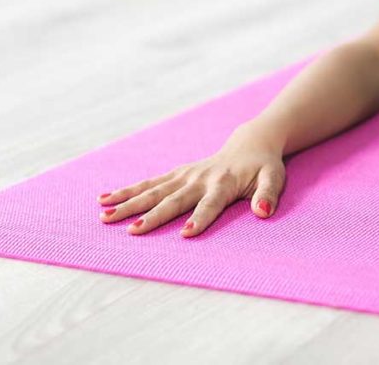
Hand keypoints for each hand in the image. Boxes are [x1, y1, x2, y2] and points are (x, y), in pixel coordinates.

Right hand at [95, 123, 286, 235]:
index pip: (210, 205)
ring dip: (129, 203)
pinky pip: (148, 183)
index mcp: (223, 183)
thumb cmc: (264, 167)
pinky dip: (126, 191)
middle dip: (153, 215)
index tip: (185, 234)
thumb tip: (263, 212)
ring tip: (105, 217)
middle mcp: (200, 179)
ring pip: (153, 190)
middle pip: (174, 200)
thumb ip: (268, 195)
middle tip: (132, 231)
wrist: (250, 144)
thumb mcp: (274, 179)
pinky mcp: (176, 174)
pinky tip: (104, 200)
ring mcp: (185, 175)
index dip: (199, 219)